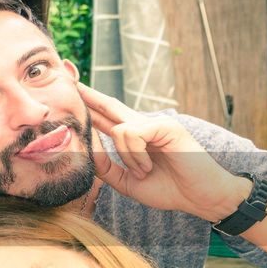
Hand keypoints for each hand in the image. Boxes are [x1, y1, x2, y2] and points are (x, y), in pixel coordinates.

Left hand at [79, 83, 250, 221]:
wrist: (201, 198)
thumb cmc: (170, 189)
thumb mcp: (127, 181)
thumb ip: (105, 167)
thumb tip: (85, 149)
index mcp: (132, 139)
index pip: (104, 117)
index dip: (86, 105)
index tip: (69, 92)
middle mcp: (142, 126)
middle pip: (108, 104)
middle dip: (86, 92)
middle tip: (65, 70)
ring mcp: (155, 123)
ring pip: (118, 130)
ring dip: (127, 157)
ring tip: (143, 171)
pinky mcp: (167, 126)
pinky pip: (133, 134)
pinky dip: (136, 155)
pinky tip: (148, 167)